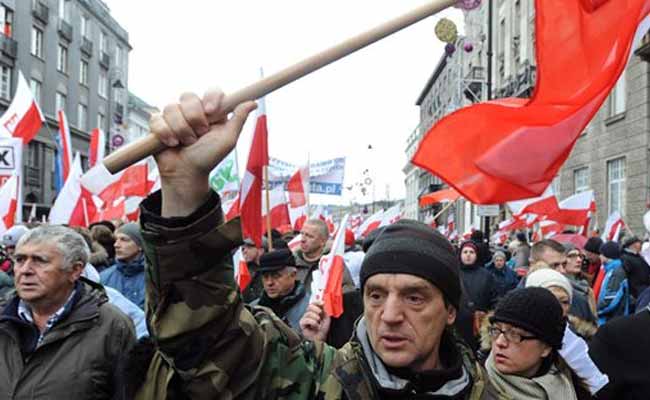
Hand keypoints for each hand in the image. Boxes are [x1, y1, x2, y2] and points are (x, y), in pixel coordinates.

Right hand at [149, 89, 256, 216]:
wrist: (187, 173)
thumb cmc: (208, 158)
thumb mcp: (228, 140)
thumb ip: (239, 119)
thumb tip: (252, 102)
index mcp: (212, 111)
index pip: (212, 91)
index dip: (211, 98)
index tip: (211, 111)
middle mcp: (193, 110)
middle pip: (188, 96)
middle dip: (194, 118)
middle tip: (199, 135)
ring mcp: (175, 116)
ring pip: (171, 108)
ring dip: (180, 129)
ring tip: (186, 143)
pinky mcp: (159, 124)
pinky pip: (157, 119)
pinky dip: (165, 133)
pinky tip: (172, 143)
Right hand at [299, 301, 330, 341]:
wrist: (320, 339)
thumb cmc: (323, 331)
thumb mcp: (326, 318)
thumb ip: (324, 310)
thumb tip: (322, 302)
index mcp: (315, 312)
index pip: (313, 303)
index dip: (317, 302)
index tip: (322, 303)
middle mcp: (309, 314)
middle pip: (309, 306)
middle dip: (316, 309)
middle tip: (320, 314)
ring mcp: (304, 319)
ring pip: (308, 313)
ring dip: (315, 318)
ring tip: (318, 323)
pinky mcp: (302, 324)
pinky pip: (306, 319)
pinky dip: (312, 322)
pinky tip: (315, 326)